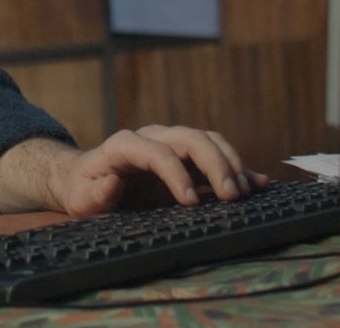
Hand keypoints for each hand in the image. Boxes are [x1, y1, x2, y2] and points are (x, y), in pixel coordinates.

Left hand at [0, 128, 274, 216]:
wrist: (88, 179)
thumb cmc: (84, 190)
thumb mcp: (81, 196)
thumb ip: (95, 192)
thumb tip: (113, 181)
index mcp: (126, 145)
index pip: (157, 152)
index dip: (176, 174)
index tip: (189, 203)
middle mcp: (154, 137)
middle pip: (191, 138)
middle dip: (214, 164)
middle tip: (231, 196)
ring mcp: (173, 145)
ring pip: (208, 141)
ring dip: (230, 163)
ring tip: (244, 193)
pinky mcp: (187, 159)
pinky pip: (217, 155)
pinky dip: (238, 168)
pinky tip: (258, 183)